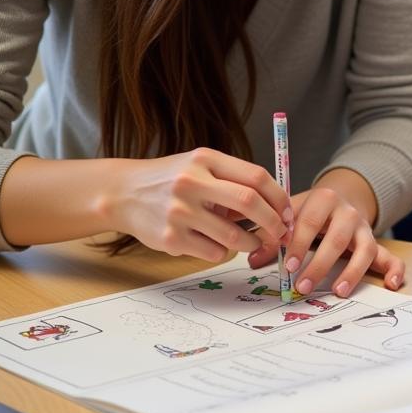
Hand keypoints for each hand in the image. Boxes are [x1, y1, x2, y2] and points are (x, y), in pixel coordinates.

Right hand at [114, 149, 291, 261]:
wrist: (123, 193)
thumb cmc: (172, 179)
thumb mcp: (201, 167)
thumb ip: (234, 181)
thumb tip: (277, 207)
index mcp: (205, 160)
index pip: (256, 177)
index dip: (279, 197)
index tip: (288, 212)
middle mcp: (192, 182)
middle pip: (250, 203)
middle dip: (274, 223)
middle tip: (282, 233)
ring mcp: (180, 212)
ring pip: (234, 236)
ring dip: (251, 243)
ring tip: (251, 243)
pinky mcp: (171, 239)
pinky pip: (214, 252)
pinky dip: (223, 252)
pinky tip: (215, 243)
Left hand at [248, 187, 404, 297]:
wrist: (336, 200)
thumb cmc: (307, 212)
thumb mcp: (289, 215)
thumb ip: (271, 235)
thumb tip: (253, 259)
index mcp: (323, 199)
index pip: (310, 221)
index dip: (298, 244)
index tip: (286, 266)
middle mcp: (348, 212)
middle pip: (338, 238)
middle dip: (320, 263)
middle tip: (302, 285)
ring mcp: (364, 228)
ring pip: (365, 249)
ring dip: (353, 272)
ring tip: (339, 291)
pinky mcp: (374, 243)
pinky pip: (390, 255)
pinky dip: (394, 269)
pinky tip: (392, 284)